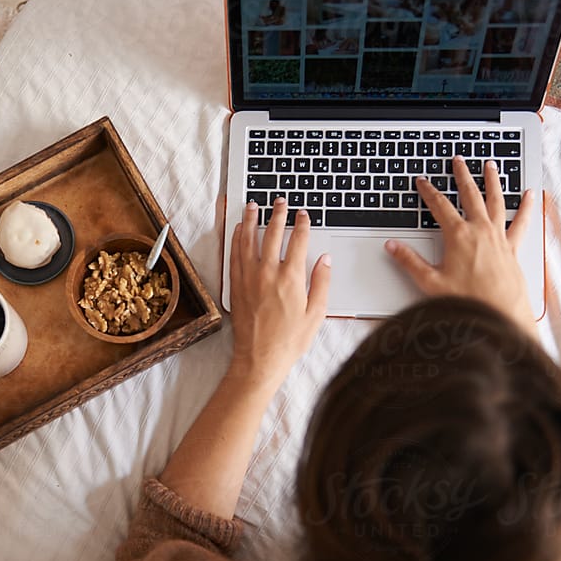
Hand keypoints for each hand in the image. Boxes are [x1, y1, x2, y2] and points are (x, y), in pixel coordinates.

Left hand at [230, 197, 330, 392]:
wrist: (260, 359)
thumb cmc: (289, 341)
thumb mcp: (316, 313)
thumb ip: (322, 282)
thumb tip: (325, 260)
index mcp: (291, 279)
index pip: (298, 241)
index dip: (301, 224)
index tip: (303, 214)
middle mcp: (268, 274)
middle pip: (272, 235)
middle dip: (277, 214)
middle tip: (279, 201)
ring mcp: (249, 278)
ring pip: (248, 241)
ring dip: (251, 220)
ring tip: (253, 205)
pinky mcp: (236, 286)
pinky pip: (234, 255)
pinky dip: (236, 239)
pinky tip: (238, 230)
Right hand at [385, 156, 537, 335]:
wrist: (499, 315)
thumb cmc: (467, 301)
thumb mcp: (430, 282)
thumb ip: (409, 261)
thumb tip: (392, 246)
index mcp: (458, 236)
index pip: (439, 206)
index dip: (428, 191)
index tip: (422, 181)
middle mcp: (480, 231)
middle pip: (470, 195)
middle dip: (462, 175)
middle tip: (458, 161)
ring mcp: (499, 237)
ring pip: (496, 201)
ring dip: (492, 181)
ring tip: (491, 166)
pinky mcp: (513, 248)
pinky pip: (521, 221)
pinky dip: (526, 206)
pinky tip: (531, 195)